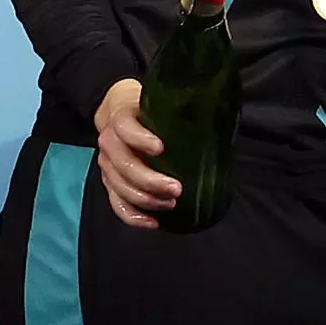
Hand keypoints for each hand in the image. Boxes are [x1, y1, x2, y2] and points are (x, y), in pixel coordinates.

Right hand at [90, 77, 182, 227]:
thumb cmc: (150, 110)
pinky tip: (153, 222)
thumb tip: (217, 121)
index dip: (140, 138)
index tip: (160, 148)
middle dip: (149, 180)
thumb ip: (181, 111)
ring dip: (145, 199)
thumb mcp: (162, 102)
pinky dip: (134, 216)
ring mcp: (108, 164)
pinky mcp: (110, 182)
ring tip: (171, 203)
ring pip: (119, 186)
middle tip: (176, 188)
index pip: (125, 127)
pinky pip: (117, 203)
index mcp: (122, 117)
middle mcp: (110, 141)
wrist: (121, 112)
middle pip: (122, 164)